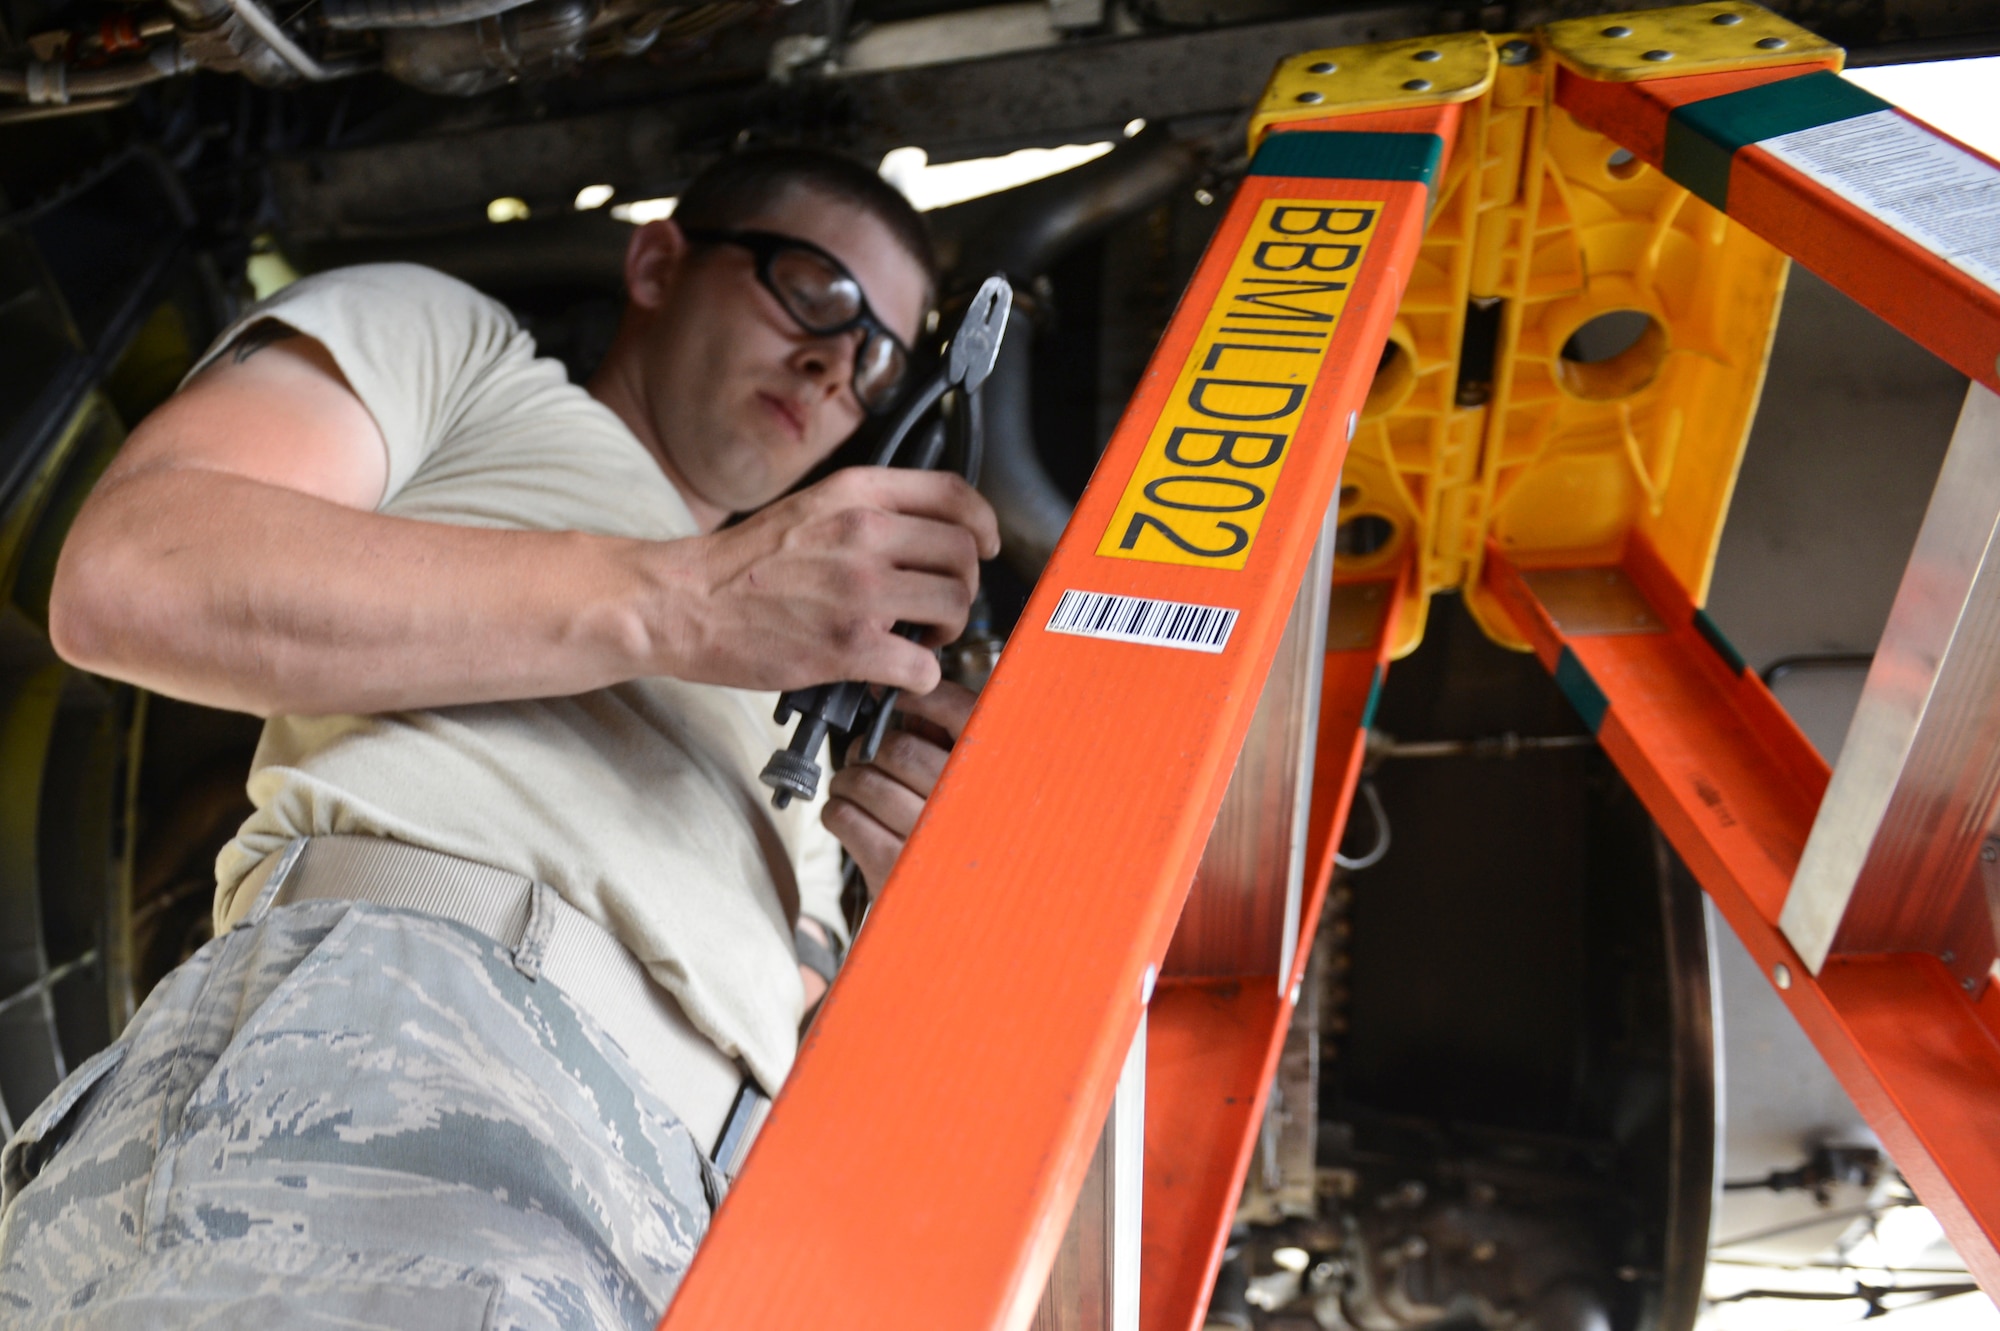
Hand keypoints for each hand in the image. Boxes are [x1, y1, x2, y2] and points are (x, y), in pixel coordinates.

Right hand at [654, 468, 998, 695]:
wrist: (682, 602)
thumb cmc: (740, 565)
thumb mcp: (808, 509)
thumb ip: (866, 512)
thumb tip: (922, 534)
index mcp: (855, 494)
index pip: (953, 495)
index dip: (982, 524)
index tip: (983, 546)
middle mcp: (864, 533)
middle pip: (963, 554)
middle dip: (962, 586)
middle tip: (937, 607)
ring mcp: (860, 590)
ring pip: (954, 607)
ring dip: (945, 630)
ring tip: (915, 638)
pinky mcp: (850, 645)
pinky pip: (923, 666)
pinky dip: (918, 676)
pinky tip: (892, 672)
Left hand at [822, 679, 976, 897]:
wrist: (964, 917)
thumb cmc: (964, 839)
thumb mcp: (973, 787)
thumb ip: (949, 740)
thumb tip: (906, 699)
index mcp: (996, 776)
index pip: (958, 711)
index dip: (919, 697)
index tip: (893, 698)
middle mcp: (967, 805)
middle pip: (897, 749)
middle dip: (870, 750)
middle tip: (865, 758)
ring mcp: (929, 838)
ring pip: (863, 781)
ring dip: (848, 780)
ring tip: (855, 787)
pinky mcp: (893, 869)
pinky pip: (843, 817)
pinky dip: (837, 811)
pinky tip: (850, 815)